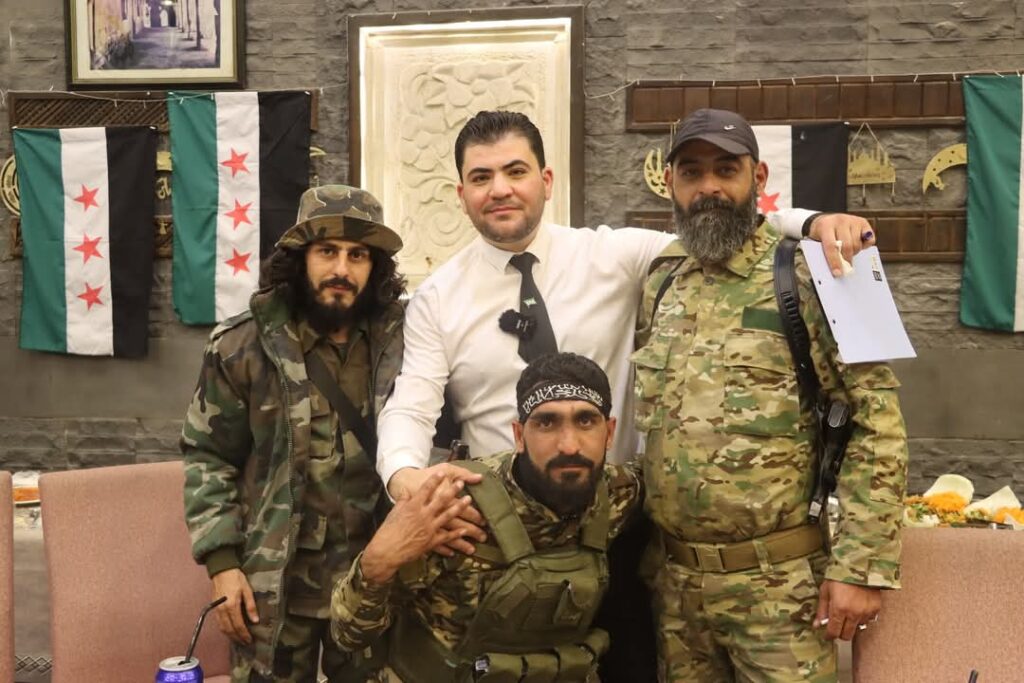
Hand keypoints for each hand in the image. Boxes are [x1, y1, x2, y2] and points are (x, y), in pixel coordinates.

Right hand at [211, 568, 258, 644]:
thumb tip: (255, 620)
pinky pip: (219, 623)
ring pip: (223, 628)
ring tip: (239, 640)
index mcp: (232, 606)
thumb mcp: (247, 590)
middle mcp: (222, 610)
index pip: (238, 625)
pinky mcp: (214, 608)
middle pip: (229, 629)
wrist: (222, 570)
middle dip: (237, 638)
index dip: (244, 634)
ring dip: (230, 636)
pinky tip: (230, 631)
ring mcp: (217, 610)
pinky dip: (225, 630)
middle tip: (245, 643)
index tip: (250, 640)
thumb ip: (251, 606)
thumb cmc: (236, 578)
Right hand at [361, 472, 476, 583]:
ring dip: (460, 507)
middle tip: (460, 483)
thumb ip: (403, 501)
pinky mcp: (431, 542)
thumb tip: (407, 492)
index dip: (434, 480)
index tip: (441, 473)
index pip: (425, 489)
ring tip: (468, 501)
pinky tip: (464, 530)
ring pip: (448, 516)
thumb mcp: (394, 512)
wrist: (387, 551)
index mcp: (413, 507)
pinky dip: (456, 534)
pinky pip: (446, 537)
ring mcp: (429, 528)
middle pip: (441, 500)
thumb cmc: (388, 531)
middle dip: (452, 490)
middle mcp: (423, 515)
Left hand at [807, 213, 876, 277]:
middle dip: (846, 260)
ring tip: (847, 252)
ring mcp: (853, 220)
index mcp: (826, 226)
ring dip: (853, 252)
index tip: (838, 273)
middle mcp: (840, 221)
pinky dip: (865, 246)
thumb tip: (835, 268)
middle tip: (845, 267)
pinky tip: (858, 244)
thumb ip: (824, 252)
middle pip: (847, 246)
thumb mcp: (817, 241)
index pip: (831, 246)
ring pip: (857, 244)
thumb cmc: (821, 234)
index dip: (835, 261)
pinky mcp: (863, 222)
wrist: (826, 220)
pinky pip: (869, 240)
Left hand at [813, 579, 881, 640]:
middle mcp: (853, 614)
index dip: (829, 635)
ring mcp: (866, 612)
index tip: (827, 634)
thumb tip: (817, 625)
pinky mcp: (876, 609)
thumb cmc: (839, 576)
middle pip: (847, 635)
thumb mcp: (825, 590)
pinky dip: (862, 617)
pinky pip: (868, 620)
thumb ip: (821, 610)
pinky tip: (858, 607)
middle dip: (840, 633)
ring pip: (858, 628)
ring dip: (852, 624)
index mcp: (839, 609)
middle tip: (837, 625)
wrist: (860, 565)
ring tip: (848, 611)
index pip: (834, 632)